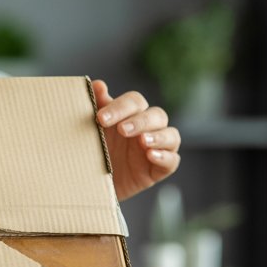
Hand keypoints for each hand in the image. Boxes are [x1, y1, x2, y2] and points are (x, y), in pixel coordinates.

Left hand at [92, 80, 180, 200]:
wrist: (93, 181)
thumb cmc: (97, 149)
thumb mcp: (94, 129)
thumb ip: (96, 106)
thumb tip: (97, 84)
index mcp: (132, 114)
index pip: (134, 102)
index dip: (119, 107)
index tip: (100, 118)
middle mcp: (148, 127)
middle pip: (156, 115)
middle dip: (140, 121)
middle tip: (122, 130)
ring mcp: (158, 148)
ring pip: (171, 135)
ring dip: (159, 136)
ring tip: (143, 140)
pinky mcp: (160, 169)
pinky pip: (172, 160)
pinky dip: (165, 157)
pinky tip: (151, 156)